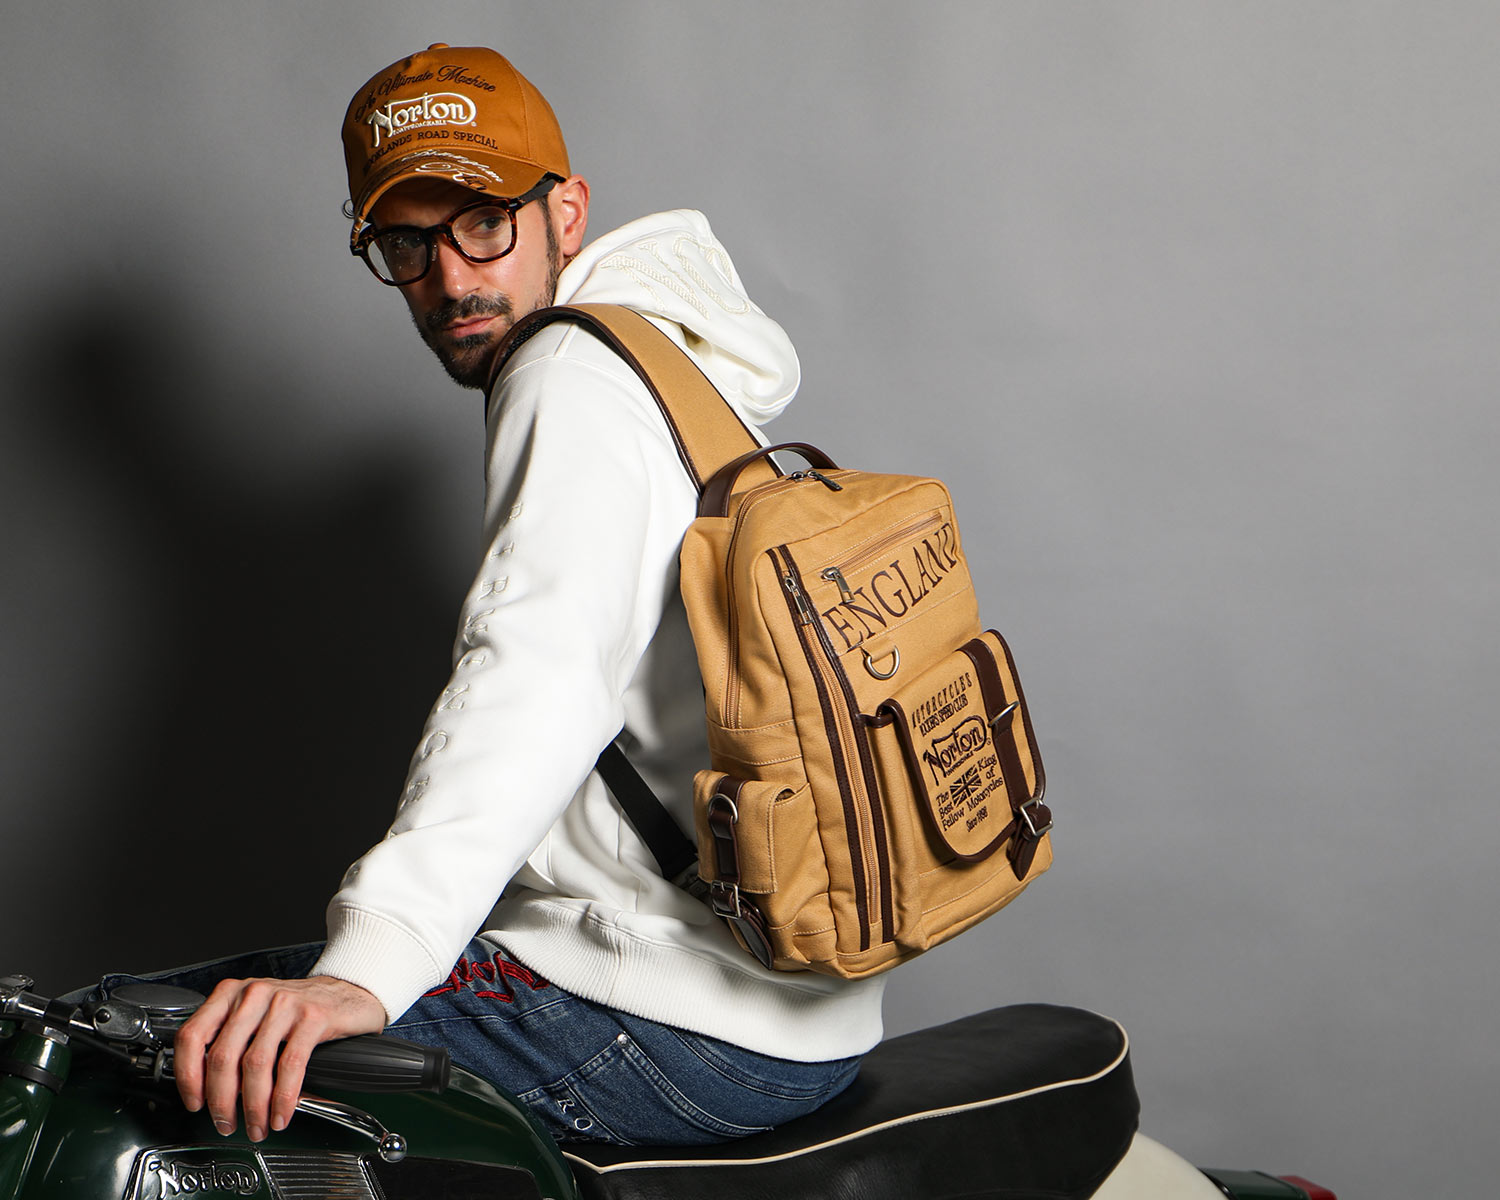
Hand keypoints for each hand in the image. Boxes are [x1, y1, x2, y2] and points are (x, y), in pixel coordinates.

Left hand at [173, 975, 385, 1141]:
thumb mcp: (255, 1014)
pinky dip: (283, 1098)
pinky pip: (290, 1065)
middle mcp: (254, 994)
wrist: (349, 993)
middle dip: (221, 1102)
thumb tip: (204, 1089)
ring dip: (253, 1106)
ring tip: (257, 1125)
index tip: (195, 1103)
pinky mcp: (313, 1016)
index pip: (192, 1036)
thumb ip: (229, 1040)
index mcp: (231, 994)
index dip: (188, 1077)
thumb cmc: (298, 1010)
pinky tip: (281, 1114)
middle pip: (222, 1056)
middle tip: (227, 1124)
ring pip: (255, 1064)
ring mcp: (284, 1003)